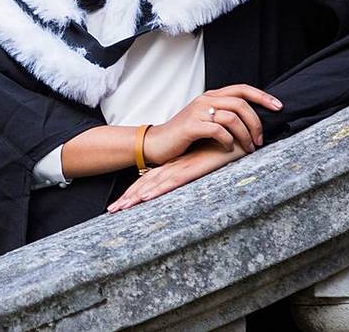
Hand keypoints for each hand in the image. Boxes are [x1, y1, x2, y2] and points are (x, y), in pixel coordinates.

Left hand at [107, 139, 247, 212]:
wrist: (237, 138)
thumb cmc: (224, 150)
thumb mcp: (206, 164)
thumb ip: (196, 168)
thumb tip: (188, 177)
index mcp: (176, 165)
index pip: (151, 180)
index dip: (135, 191)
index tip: (121, 203)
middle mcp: (175, 166)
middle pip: (146, 183)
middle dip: (129, 197)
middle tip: (112, 209)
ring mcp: (182, 167)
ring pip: (153, 184)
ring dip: (135, 196)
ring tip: (119, 208)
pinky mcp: (192, 168)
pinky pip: (171, 181)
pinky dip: (157, 190)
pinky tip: (145, 198)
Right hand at [143, 84, 281, 165]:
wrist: (158, 143)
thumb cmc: (185, 135)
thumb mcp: (206, 120)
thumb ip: (225, 116)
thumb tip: (253, 122)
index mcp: (211, 96)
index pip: (242, 89)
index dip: (262, 96)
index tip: (279, 106)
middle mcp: (205, 100)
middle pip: (241, 103)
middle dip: (256, 122)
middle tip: (260, 140)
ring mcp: (198, 111)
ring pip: (232, 117)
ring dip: (245, 135)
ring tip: (247, 148)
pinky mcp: (191, 126)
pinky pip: (218, 131)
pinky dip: (228, 142)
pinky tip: (228, 150)